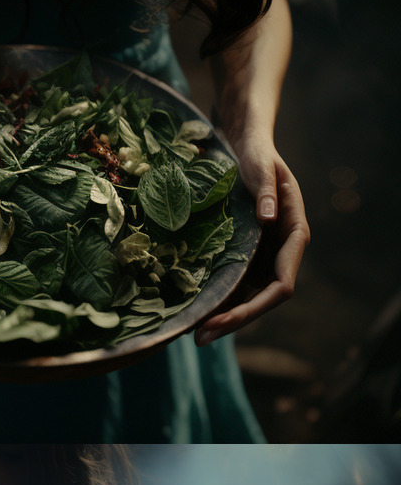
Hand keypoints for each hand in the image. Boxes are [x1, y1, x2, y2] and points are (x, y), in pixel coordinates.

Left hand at [195, 129, 309, 345]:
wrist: (245, 146)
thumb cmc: (257, 154)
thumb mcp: (262, 167)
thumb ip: (267, 191)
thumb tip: (271, 219)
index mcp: (294, 236)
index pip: (280, 286)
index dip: (252, 309)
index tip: (221, 321)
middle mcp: (280, 252)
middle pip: (261, 299)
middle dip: (233, 320)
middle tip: (197, 338)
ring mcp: (263, 255)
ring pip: (247, 295)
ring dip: (222, 315)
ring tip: (190, 331)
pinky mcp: (245, 253)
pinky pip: (233, 282)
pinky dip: (215, 297)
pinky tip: (190, 308)